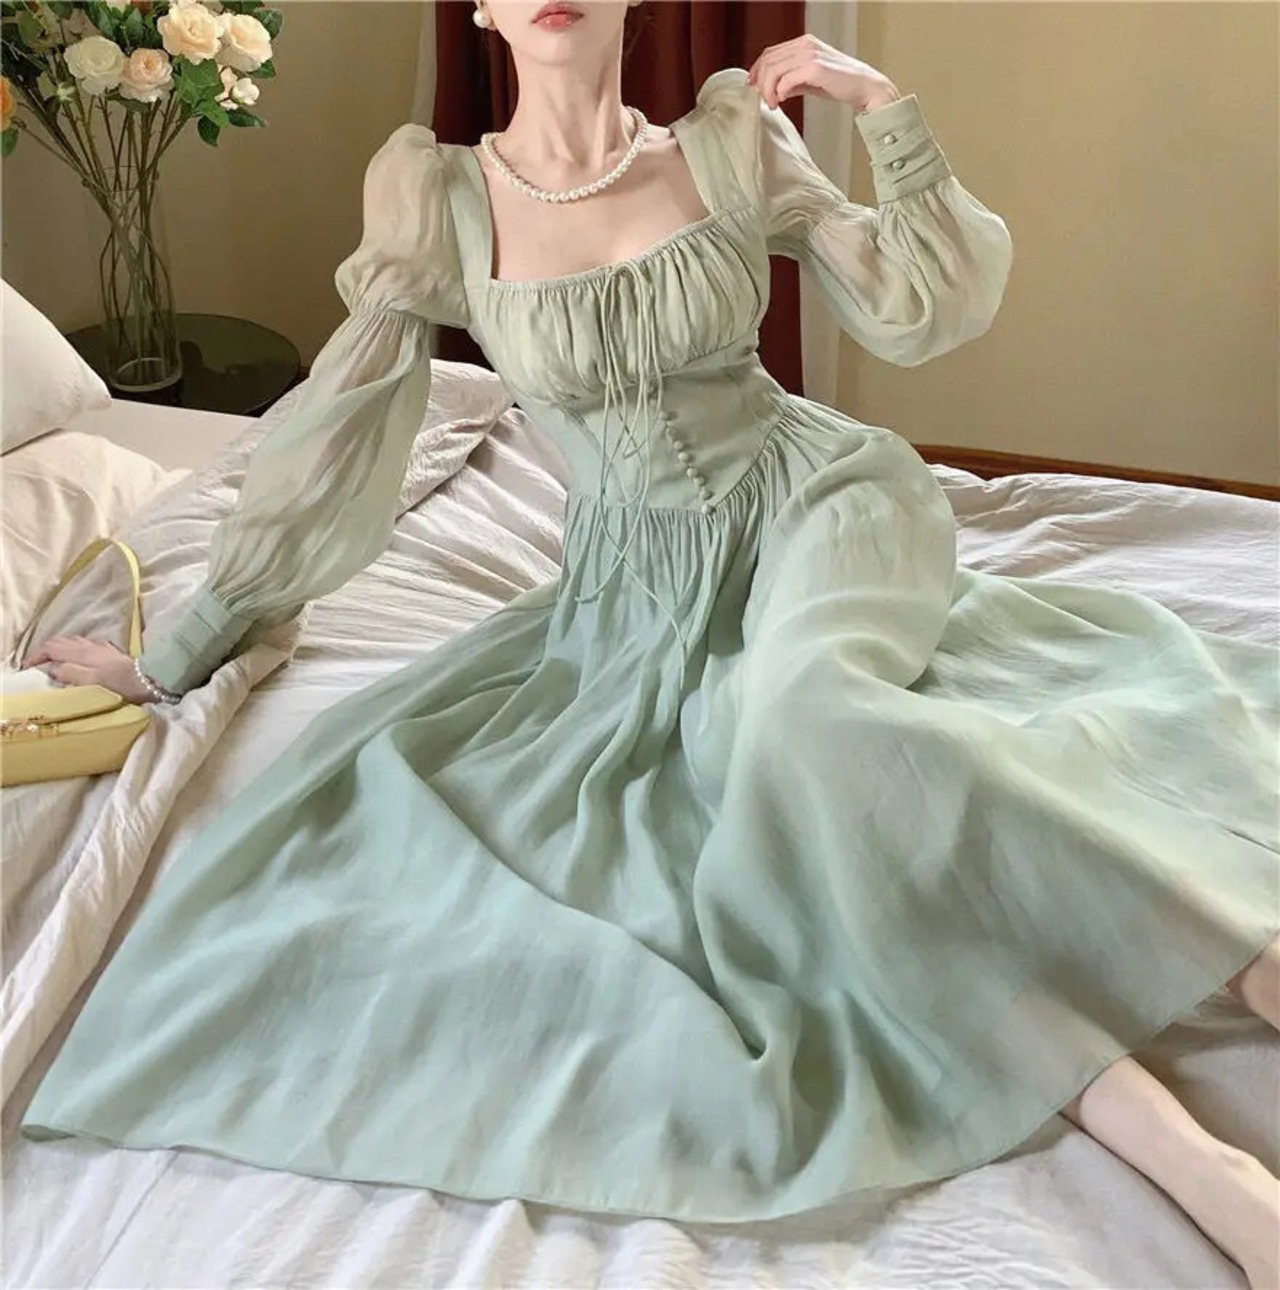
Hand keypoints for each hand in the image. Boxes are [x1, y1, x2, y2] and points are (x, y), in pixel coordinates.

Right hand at [21, 635, 153, 704]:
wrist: (149, 679)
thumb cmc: (119, 684)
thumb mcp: (89, 682)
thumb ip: (67, 673)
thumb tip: (49, 668)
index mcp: (81, 652)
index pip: (51, 647)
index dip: (37, 656)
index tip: (28, 668)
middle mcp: (90, 645)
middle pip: (61, 642)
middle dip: (46, 651)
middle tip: (37, 665)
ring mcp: (102, 647)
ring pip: (74, 642)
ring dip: (61, 649)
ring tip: (55, 661)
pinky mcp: (112, 652)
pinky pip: (88, 645)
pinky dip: (77, 650)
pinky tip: (81, 657)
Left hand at [747, 35, 901, 111]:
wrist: (865, 87)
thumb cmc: (841, 84)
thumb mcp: (811, 79)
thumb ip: (792, 80)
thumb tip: (774, 89)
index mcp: (804, 43)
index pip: (771, 52)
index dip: (757, 70)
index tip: (751, 85)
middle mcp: (806, 44)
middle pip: (768, 60)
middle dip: (760, 83)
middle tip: (764, 100)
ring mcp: (810, 54)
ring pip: (773, 70)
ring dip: (768, 90)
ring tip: (772, 104)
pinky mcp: (815, 68)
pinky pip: (786, 80)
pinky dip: (780, 92)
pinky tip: (782, 100)